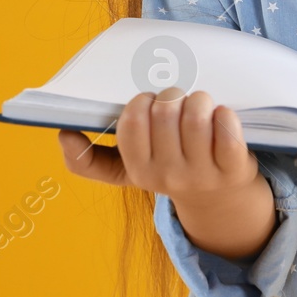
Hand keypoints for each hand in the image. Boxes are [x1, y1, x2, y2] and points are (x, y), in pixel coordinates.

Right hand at [57, 87, 260, 200]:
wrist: (219, 200)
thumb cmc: (169, 169)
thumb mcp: (127, 171)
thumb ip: (90, 159)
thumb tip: (63, 136)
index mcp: (138, 171)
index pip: (131, 123)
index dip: (141, 102)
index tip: (149, 104)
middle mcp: (168, 176)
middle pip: (165, 110)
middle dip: (172, 95)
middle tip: (178, 104)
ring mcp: (201, 174)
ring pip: (196, 113)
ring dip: (199, 99)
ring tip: (199, 107)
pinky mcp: (233, 168)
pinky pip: (226, 125)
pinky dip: (224, 113)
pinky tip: (221, 118)